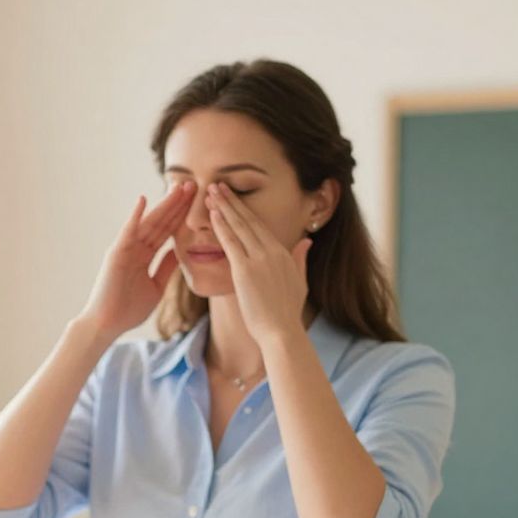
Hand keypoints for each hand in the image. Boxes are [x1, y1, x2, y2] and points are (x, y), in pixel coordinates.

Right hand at [80, 184, 194, 342]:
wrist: (107, 325)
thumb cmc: (128, 311)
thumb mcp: (156, 287)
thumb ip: (166, 267)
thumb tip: (179, 251)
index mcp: (145, 256)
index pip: (167, 231)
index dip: (181, 215)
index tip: (197, 200)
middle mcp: (135, 248)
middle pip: (161, 222)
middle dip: (176, 204)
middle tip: (193, 184)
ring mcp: (126, 248)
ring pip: (148, 223)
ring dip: (163, 204)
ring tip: (178, 187)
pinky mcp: (116, 253)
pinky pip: (127, 232)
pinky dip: (135, 216)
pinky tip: (143, 200)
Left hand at [205, 184, 309, 345]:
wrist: (282, 332)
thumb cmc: (287, 314)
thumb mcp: (299, 282)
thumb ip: (300, 259)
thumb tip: (307, 242)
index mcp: (283, 253)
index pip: (260, 226)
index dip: (245, 210)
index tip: (233, 197)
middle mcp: (271, 251)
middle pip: (249, 220)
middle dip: (232, 201)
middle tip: (218, 184)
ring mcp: (259, 259)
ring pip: (239, 226)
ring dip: (224, 207)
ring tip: (210, 190)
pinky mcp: (245, 270)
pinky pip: (231, 243)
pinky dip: (222, 226)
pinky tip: (213, 213)